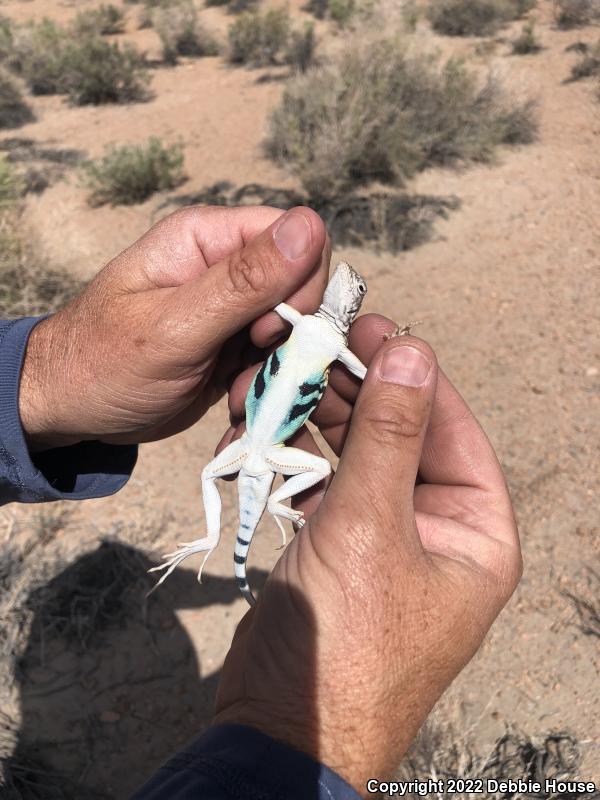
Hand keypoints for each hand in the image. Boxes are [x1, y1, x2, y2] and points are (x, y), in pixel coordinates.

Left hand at [19, 205, 327, 450]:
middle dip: (290, 336)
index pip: (296, 236)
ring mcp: (235, 309)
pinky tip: (235, 401)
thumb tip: (310, 226)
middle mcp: (227, 266)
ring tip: (236, 393)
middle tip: (251, 367)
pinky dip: (266, 385)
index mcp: (208, 238)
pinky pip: (279, 359)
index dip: (298, 284)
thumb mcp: (174, 327)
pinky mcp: (237, 345)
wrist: (72, 409)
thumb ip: (243, 282)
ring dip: (278, 369)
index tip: (265, 332)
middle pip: (304, 287)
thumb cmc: (103, 363)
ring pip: (297, 330)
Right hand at [216, 316, 521, 794]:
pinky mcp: (339, 549)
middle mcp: (437, 532)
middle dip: (360, 392)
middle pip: (402, 437)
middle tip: (321, 343)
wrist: (280, 728)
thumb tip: (413, 351)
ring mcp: (385, 540)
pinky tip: (273, 424)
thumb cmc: (345, 641)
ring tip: (288, 375)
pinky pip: (327, 484)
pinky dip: (301, 456)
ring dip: (322, 419)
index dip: (415, 375)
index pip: (452, 430)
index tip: (378, 328)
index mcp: (474, 532)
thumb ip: (390, 436)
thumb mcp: (370, 526)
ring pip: (358, 457)